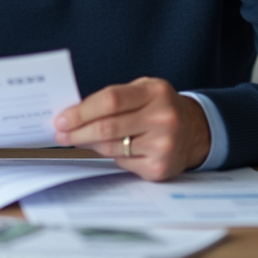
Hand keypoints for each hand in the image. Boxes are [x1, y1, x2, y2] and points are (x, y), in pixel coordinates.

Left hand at [52, 77, 210, 180]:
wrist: (196, 131)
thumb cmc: (160, 107)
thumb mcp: (144, 90)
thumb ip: (114, 98)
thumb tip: (74, 114)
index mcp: (156, 92)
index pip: (111, 100)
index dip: (81, 111)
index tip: (62, 118)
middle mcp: (163, 118)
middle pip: (108, 127)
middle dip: (77, 132)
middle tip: (61, 134)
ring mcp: (163, 145)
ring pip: (111, 148)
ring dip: (89, 144)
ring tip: (79, 139)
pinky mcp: (160, 168)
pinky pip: (122, 163)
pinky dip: (111, 156)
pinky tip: (109, 149)